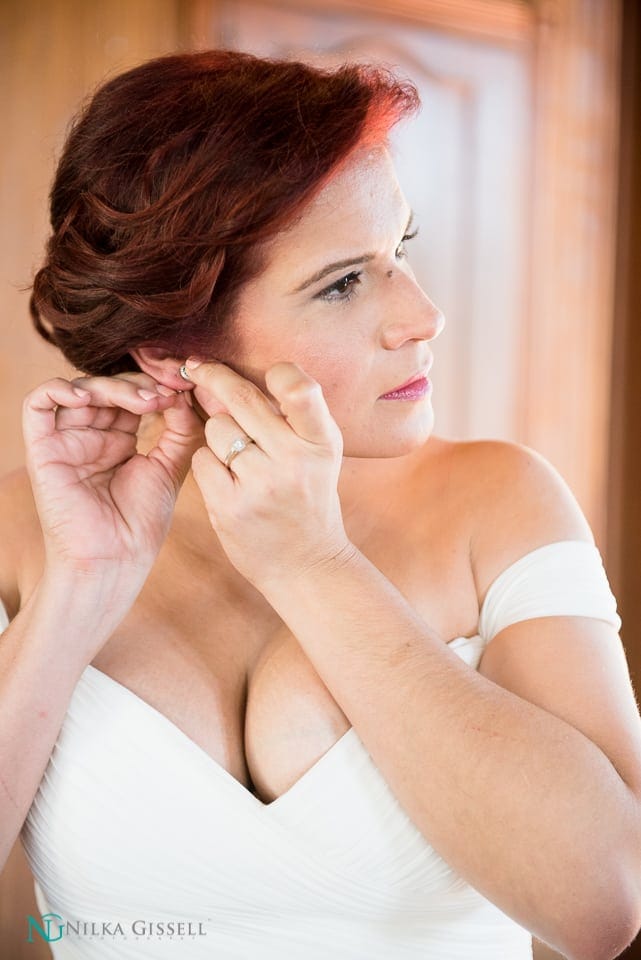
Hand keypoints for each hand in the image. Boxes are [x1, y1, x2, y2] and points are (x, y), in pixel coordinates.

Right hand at [22, 372, 202, 585]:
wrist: (115, 560)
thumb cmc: (140, 524)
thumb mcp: (169, 467)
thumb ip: (180, 429)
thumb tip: (184, 393)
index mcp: (119, 440)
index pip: (132, 395)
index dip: (156, 386)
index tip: (184, 388)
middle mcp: (90, 436)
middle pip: (109, 388)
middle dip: (140, 384)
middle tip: (166, 393)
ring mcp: (66, 441)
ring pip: (80, 390)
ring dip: (114, 387)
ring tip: (145, 401)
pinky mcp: (42, 450)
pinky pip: (37, 405)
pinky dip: (58, 390)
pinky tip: (89, 397)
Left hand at [186, 359, 354, 590]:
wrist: (306, 563)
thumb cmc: (308, 496)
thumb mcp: (318, 454)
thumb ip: (288, 416)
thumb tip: (225, 376)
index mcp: (322, 442)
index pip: (300, 388)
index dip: (279, 372)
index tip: (267, 372)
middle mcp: (294, 460)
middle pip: (241, 399)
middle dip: (213, 378)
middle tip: (196, 368)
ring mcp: (261, 484)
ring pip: (216, 428)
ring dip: (217, 436)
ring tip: (239, 459)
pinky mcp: (231, 506)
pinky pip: (202, 460)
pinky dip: (208, 465)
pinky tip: (227, 481)